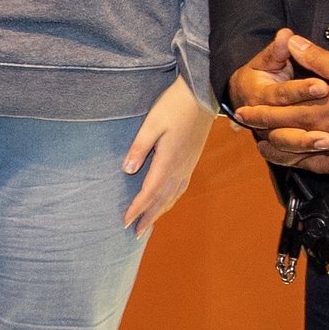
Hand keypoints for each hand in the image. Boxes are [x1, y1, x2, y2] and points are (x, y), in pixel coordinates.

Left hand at [120, 79, 214, 229]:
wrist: (203, 95)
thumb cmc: (175, 105)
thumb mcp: (152, 122)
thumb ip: (139, 147)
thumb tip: (128, 170)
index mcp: (168, 161)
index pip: (149, 192)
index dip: (136, 209)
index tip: (124, 222)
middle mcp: (180, 168)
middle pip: (162, 201)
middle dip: (148, 218)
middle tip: (135, 234)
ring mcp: (188, 165)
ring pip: (173, 197)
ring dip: (160, 212)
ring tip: (149, 224)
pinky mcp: (191, 161)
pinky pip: (180, 189)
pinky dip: (171, 201)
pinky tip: (167, 202)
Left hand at [226, 33, 328, 174]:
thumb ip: (318, 59)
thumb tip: (294, 43)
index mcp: (318, 111)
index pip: (280, 114)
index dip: (259, 112)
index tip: (241, 111)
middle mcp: (322, 132)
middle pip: (284, 134)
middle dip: (263, 129)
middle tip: (246, 127)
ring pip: (299, 151)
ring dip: (279, 148)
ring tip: (266, 146)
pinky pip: (319, 160)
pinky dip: (304, 159)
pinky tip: (303, 157)